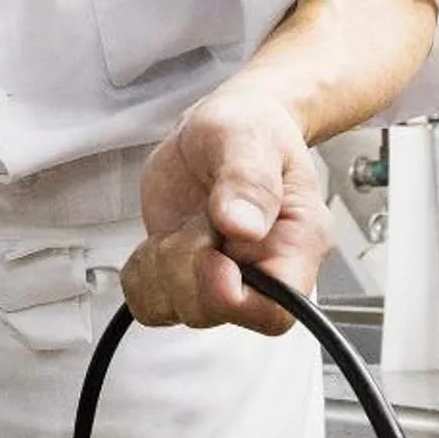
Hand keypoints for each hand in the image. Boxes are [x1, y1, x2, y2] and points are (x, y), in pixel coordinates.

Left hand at [122, 89, 328, 334]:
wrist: (225, 125)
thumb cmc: (251, 128)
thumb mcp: (249, 137)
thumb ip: (248, 179)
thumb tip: (244, 226)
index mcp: (297, 242)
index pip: (277, 312)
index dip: (234, 298)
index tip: (211, 257)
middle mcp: (262, 270)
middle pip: (215, 312)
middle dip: (186, 265)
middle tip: (197, 220)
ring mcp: (220, 278)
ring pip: (175, 309)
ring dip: (161, 265)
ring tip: (184, 224)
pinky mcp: (184, 278)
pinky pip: (149, 302)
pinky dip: (141, 272)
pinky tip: (162, 238)